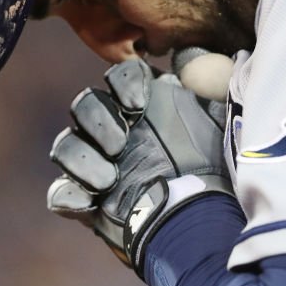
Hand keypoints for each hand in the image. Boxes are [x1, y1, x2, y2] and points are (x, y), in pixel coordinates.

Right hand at [46, 58, 233, 275]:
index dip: (122, 83)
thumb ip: (213, 82)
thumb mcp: (225, 120)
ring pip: (66, 146)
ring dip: (82, 158)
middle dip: (98, 121)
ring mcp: (100, 167)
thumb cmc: (219, 169)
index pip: (119, 76)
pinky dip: (69, 196)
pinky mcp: (90, 204)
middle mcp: (118, 130)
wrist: (212, 227)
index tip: (139, 104)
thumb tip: (190, 59)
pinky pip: (61, 194)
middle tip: (120, 144)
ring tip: (108, 180)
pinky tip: (90, 202)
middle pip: (85, 106)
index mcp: (146, 105)